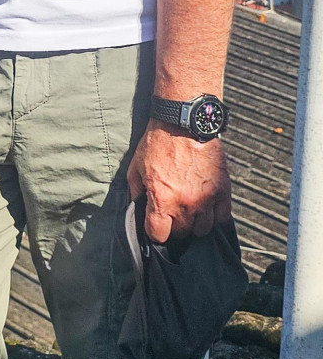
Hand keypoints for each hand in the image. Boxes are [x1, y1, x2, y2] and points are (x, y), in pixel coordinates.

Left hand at [126, 124, 231, 242]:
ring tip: (189, 211)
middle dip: (174, 228)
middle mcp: (186, 204)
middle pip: (181, 234)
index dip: (155, 233)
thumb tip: (138, 210)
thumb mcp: (135, 168)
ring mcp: (207, 198)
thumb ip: (136, 193)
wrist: (184, 122)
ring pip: (203, 230)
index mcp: (162, 200)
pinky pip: (222, 217)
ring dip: (195, 224)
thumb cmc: (157, 143)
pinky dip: (215, 215)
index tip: (155, 225)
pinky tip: (206, 206)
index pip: (158, 235)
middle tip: (172, 216)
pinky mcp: (222, 190)